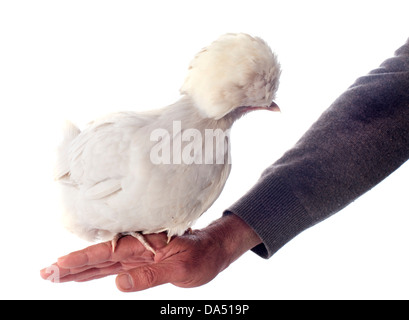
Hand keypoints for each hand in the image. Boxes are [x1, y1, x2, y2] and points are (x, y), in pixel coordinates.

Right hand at [40, 214, 261, 291]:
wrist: (213, 250)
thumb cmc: (200, 256)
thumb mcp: (180, 268)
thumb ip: (150, 276)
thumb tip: (118, 285)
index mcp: (144, 245)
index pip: (106, 253)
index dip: (81, 259)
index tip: (58, 265)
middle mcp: (137, 248)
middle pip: (98, 257)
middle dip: (72, 264)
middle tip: (45, 272)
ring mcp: (137, 255)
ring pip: (103, 263)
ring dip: (80, 269)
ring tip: (56, 274)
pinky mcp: (140, 262)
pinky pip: (114, 267)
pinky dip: (96, 272)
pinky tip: (83, 275)